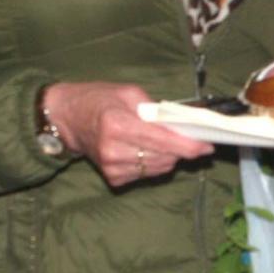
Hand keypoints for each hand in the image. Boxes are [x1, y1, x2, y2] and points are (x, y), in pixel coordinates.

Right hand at [42, 80, 213, 186]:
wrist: (67, 119)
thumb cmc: (98, 100)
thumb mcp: (127, 93)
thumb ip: (155, 110)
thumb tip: (184, 125)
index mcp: (117, 124)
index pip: (161, 141)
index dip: (188, 146)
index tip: (206, 146)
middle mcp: (114, 150)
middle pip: (164, 157)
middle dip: (181, 149)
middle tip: (190, 138)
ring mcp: (113, 167)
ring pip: (159, 168)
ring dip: (169, 156)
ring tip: (163, 141)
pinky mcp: (114, 179)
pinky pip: (147, 174)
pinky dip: (154, 163)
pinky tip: (144, 150)